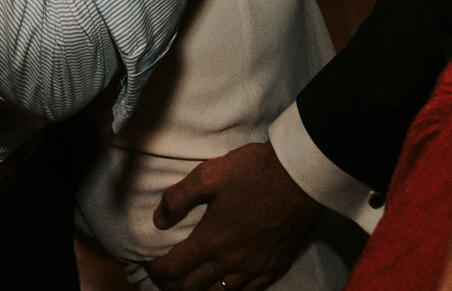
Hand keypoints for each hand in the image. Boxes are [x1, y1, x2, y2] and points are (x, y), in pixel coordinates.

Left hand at [146, 142, 323, 290]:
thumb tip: (159, 220)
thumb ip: (180, 197)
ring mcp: (255, 268)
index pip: (175, 268)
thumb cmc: (256, 171)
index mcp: (212, 240)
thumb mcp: (211, 173)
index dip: (157, 270)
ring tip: (191, 283)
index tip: (149, 265)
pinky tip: (227, 284)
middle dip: (172, 285)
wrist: (301, 176)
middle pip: (193, 288)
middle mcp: (231, 262)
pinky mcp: (275, 266)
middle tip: (164, 277)